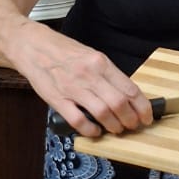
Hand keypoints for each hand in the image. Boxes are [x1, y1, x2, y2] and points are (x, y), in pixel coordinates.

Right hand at [10, 22, 153, 136]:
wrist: (32, 46)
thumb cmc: (63, 51)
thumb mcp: (91, 56)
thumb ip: (107, 74)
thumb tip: (126, 95)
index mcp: (101, 62)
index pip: (130, 88)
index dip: (142, 107)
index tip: (147, 116)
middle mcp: (89, 75)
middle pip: (119, 103)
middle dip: (131, 120)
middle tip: (133, 126)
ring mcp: (72, 88)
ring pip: (102, 113)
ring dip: (114, 126)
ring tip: (116, 129)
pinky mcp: (57, 99)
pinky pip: (78, 120)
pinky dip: (90, 130)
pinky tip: (95, 131)